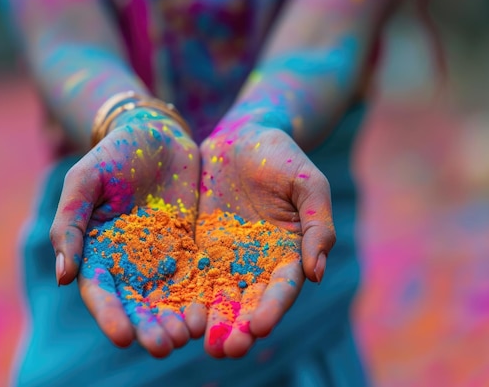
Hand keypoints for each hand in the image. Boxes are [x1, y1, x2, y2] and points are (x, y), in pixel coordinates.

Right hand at [50, 109, 203, 356]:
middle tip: (164, 348)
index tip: (123, 337)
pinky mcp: (189, 248)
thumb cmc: (112, 154)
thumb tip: (63, 275)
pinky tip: (209, 312)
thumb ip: (70, 223)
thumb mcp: (84, 181)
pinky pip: (195, 278)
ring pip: (167, 298)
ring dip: (175, 320)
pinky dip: (200, 297)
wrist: (155, 134)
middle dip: (148, 328)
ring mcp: (160, 257)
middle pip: (136, 304)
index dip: (109, 316)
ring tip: (189, 336)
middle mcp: (128, 262)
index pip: (101, 292)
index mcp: (97, 251)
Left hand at [197, 121, 335, 357]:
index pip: (282, 288)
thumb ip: (317, 226)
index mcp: (288, 253)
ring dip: (210, 321)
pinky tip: (171, 313)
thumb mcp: (309, 185)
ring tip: (199, 343)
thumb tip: (317, 273)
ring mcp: (226, 258)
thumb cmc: (282, 158)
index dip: (273, 308)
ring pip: (217, 296)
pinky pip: (189, 274)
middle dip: (239, 327)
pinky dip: (182, 296)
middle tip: (227, 350)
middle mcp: (257, 264)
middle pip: (249, 302)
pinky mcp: (198, 248)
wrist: (242, 138)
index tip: (260, 326)